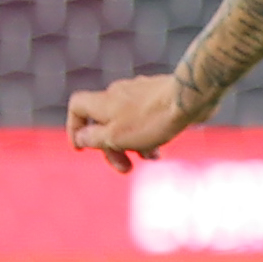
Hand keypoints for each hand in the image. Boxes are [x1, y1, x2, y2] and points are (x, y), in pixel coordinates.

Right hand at [65, 70, 203, 173]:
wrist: (187, 99)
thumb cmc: (150, 120)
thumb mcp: (115, 137)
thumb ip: (94, 138)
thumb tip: (81, 138)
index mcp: (102, 101)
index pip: (76, 106)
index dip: (74, 127)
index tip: (81, 147)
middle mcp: (117, 93)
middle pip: (104, 122)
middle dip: (112, 148)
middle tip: (125, 169)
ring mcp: (138, 92)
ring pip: (127, 122)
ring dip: (133, 144)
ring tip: (150, 158)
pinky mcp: (157, 95)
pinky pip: (144, 118)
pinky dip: (147, 134)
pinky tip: (161, 147)